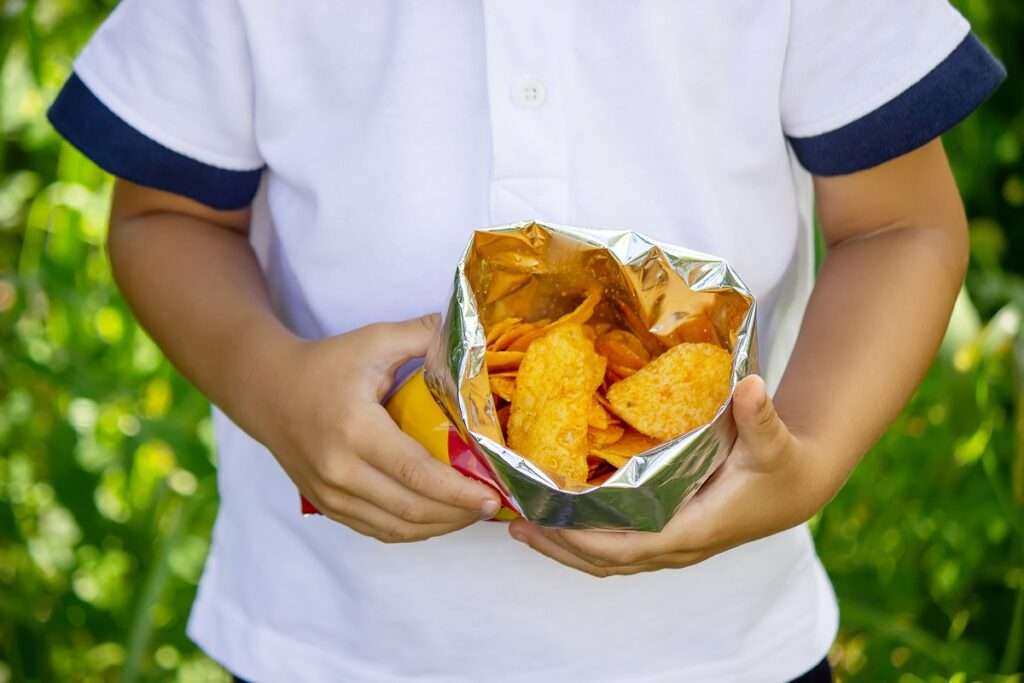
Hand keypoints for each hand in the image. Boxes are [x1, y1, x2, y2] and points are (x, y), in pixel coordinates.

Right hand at [264, 314, 501, 542]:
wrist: (266, 390)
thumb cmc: (325, 365)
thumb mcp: (372, 341)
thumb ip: (422, 336)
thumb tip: (467, 335)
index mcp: (355, 430)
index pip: (415, 472)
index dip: (458, 490)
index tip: (494, 495)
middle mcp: (340, 470)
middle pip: (411, 508)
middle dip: (459, 513)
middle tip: (494, 504)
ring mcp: (330, 494)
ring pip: (396, 528)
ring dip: (440, 526)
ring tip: (472, 512)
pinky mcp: (327, 506)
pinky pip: (377, 530)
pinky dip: (414, 529)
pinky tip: (439, 517)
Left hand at [508, 375, 839, 575]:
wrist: (795, 486)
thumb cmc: (781, 464)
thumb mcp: (772, 439)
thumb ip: (760, 416)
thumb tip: (752, 387)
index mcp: (692, 528)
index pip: (625, 546)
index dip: (581, 537)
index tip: (544, 518)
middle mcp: (676, 546)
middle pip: (605, 561)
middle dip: (558, 544)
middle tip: (515, 520)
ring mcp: (670, 546)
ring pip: (607, 562)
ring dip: (563, 548)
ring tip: (521, 525)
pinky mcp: (667, 537)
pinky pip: (617, 550)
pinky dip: (582, 542)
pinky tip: (557, 522)